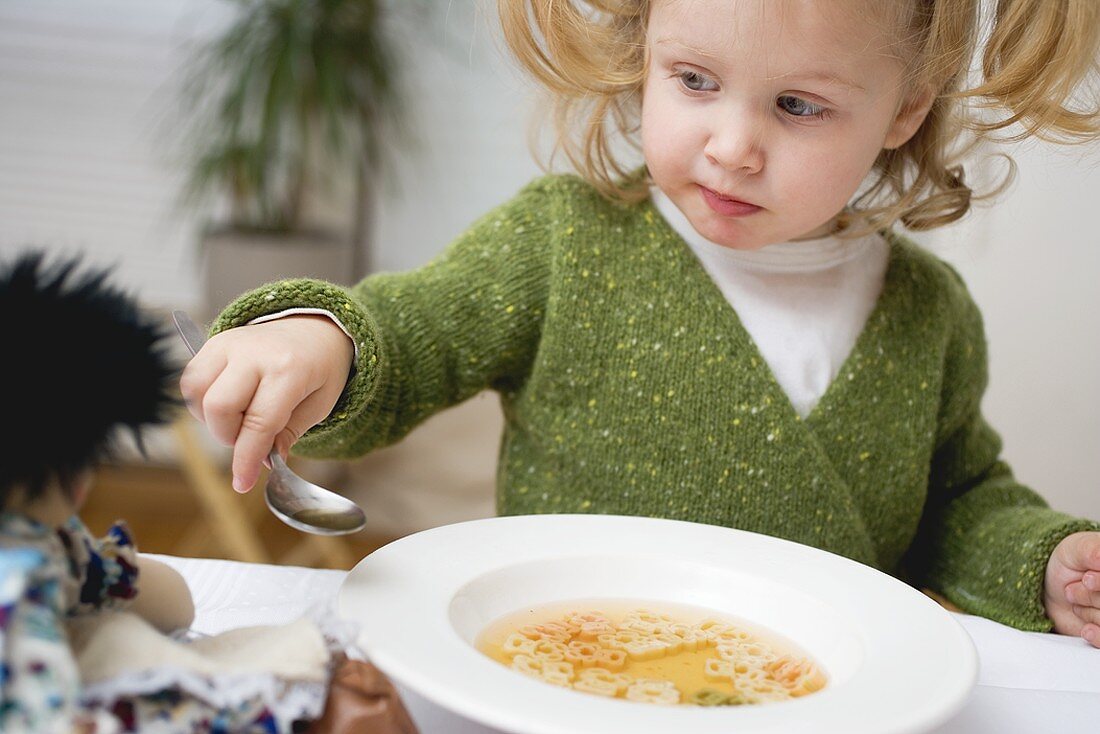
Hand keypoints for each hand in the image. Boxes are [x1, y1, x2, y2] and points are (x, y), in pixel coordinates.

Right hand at [178, 315, 353, 492]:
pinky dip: (202, 402)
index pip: (259, 422)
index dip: (247, 458)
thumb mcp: (319, 405)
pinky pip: (191, 380)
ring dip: (213, 420)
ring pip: (197, 393)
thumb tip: (264, 460)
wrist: (313, 330)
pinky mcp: (215, 342)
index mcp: (290, 369)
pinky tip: (227, 404)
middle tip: (250, 439)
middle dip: (229, 436)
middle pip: (219, 407)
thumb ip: (289, 433)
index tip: (241, 483)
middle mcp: (256, 352)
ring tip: (240, 419)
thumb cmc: (319, 370)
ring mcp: (231, 343)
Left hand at [1044, 531, 1099, 647]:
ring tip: (1074, 600)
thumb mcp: (1078, 548)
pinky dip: (1098, 636)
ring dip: (1089, 612)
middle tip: (1071, 589)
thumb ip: (1091, 550)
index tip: (1087, 579)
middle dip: (1091, 596)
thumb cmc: (1070, 562)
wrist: (1051, 585)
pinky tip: (1086, 629)